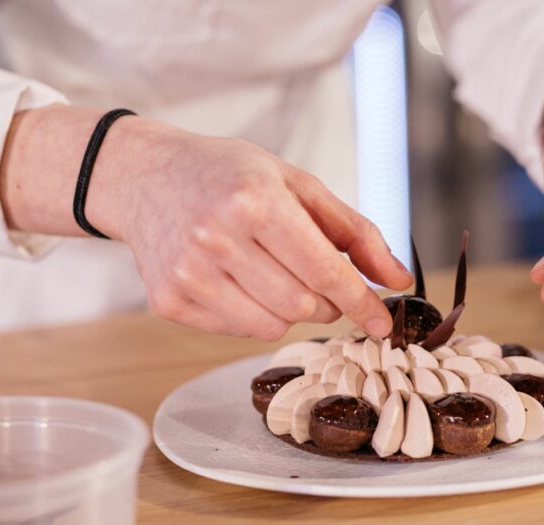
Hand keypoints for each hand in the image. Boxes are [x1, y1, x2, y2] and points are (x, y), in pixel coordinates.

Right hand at [0, 106, 411, 339]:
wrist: (146, 178)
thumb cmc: (229, 175)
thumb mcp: (296, 184)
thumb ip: (354, 231)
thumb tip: (397, 280)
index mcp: (255, 200)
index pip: (324, 270)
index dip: (361, 302)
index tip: (383, 322)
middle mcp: (217, 237)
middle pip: (302, 306)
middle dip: (325, 302)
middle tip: (319, 281)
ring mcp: (188, 273)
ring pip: (271, 327)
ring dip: (290, 311)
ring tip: (276, 274)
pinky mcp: (169, 300)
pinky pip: (237, 331)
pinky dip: (253, 315)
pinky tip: (240, 281)